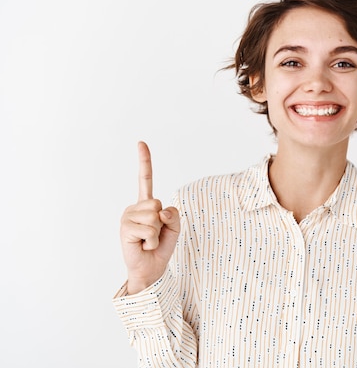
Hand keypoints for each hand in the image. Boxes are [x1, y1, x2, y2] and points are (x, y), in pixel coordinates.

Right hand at [120, 141, 180, 294]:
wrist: (151, 269)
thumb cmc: (161, 247)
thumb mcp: (174, 228)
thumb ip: (173, 215)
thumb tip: (160, 211)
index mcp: (146, 205)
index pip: (145, 179)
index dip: (144, 161)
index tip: (141, 143)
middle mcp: (134, 208)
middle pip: (157, 204)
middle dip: (163, 222)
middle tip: (154, 235)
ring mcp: (127, 217)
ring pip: (154, 217)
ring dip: (157, 234)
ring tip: (148, 241)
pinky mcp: (125, 229)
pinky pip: (149, 230)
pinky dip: (152, 242)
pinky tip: (143, 246)